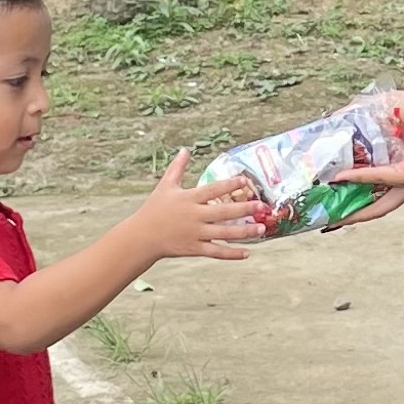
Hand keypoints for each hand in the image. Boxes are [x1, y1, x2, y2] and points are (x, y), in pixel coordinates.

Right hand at [143, 152, 265, 261]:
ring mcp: (195, 234)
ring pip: (224, 233)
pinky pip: (216, 252)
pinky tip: (246, 253)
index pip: (212, 190)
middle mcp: (194, 216)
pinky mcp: (195, 249)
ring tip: (262, 229)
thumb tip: (185, 149)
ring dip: (244, 232)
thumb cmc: (154, 209)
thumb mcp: (165, 186)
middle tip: (262, 207)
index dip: (228, 185)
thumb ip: (177, 168)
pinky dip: (231, 254)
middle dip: (244, 209)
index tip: (244, 181)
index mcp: (188, 199)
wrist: (141, 237)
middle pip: (223, 212)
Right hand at [340, 87, 403, 222]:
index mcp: (399, 169)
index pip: (372, 190)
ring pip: (380, 205)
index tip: (328, 197)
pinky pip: (384, 178)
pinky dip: (362, 178)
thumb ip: (356, 116)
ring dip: (355, 211)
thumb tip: (329, 120)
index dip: (351, 196)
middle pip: (375, 206)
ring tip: (333, 216)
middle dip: (351, 215)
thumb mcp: (380, 111)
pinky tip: (343, 177)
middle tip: (328, 219)